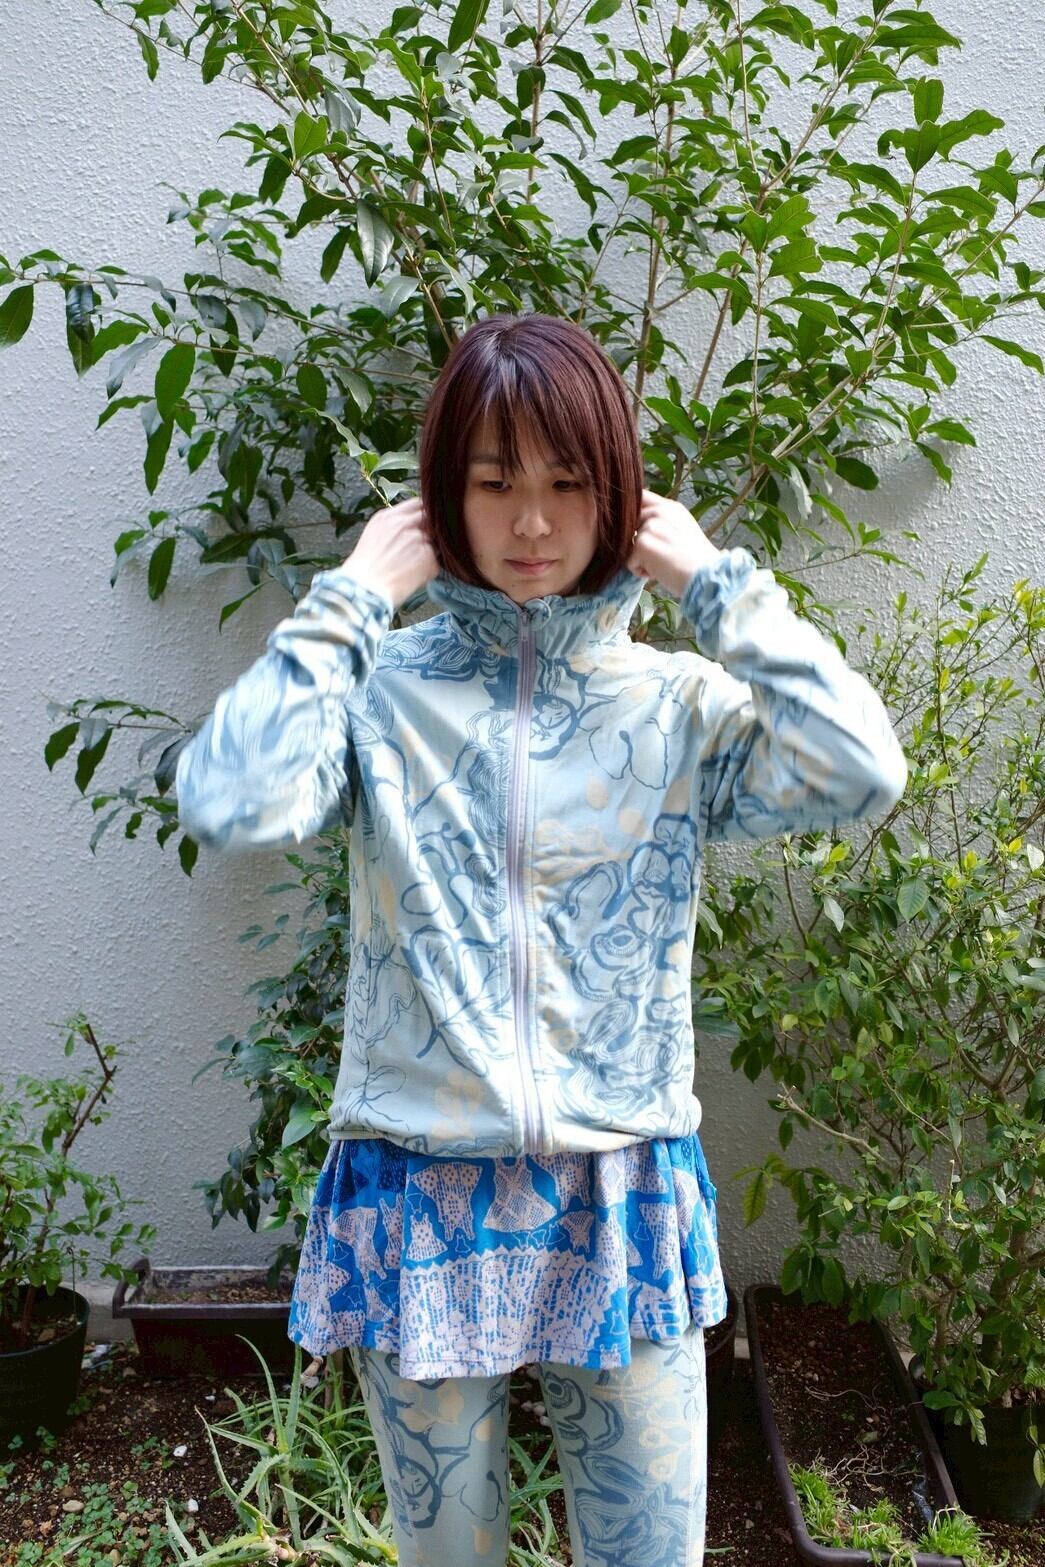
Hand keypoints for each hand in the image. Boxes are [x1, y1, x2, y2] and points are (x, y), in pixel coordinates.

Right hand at [339, 495, 438, 611]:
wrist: (363, 590)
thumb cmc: (364, 568)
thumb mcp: (373, 534)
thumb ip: (394, 524)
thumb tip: (412, 523)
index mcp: (389, 517)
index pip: (417, 504)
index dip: (424, 513)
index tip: (424, 522)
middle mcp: (405, 525)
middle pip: (430, 520)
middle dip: (429, 531)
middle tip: (418, 548)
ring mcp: (418, 540)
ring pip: (435, 542)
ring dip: (428, 553)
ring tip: (410, 567)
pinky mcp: (428, 558)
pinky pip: (436, 563)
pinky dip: (428, 571)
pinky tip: (412, 578)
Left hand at [626, 489, 721, 598]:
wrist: (707, 577)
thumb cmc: (695, 561)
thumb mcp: (682, 529)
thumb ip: (661, 520)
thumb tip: (637, 520)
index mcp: (670, 507)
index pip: (640, 497)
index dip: (632, 513)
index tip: (639, 530)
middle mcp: (660, 512)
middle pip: (630, 525)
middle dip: (639, 543)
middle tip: (662, 554)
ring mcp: (651, 526)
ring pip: (629, 544)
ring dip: (641, 559)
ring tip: (663, 563)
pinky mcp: (643, 543)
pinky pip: (629, 561)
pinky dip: (640, 571)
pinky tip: (659, 572)